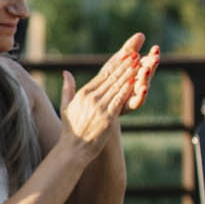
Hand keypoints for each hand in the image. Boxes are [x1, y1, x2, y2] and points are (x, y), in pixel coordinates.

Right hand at [59, 33, 157, 151]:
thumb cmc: (70, 129)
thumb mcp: (66, 106)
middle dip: (125, 66)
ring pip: (117, 87)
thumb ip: (68, 88)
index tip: (126, 55)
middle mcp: (91, 98)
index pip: (103, 75)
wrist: (74, 148)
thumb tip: (65, 72)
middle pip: (112, 78)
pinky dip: (127, 90)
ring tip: (139, 64)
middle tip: (136, 55)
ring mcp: (100, 107)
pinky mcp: (108, 117)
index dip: (116, 64)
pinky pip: (119, 100)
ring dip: (129, 75)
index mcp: (82, 94)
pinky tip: (135, 82)